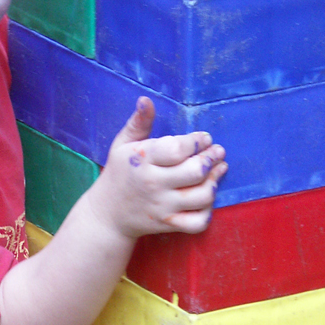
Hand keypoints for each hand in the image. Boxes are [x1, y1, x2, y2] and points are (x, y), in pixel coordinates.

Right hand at [87, 97, 226, 238]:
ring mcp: (163, 206)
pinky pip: (198, 222)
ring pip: (202, 196)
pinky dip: (208, 211)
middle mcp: (154, 184)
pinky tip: (207, 198)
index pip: (177, 149)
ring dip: (215, 182)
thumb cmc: (119, 173)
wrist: (107, 214)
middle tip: (217, 152)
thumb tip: (146, 99)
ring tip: (218, 170)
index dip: (197, 141)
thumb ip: (138, 122)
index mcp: (142, 160)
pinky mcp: (169, 224)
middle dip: (211, 159)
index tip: (205, 138)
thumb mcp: (122, 144)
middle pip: (195, 172)